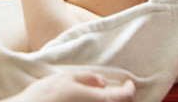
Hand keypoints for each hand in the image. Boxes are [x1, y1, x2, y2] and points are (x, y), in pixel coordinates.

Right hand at [2, 72, 134, 101]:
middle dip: (122, 98)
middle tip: (120, 89)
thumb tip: (104, 81)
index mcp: (98, 99)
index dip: (130, 88)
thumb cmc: (47, 94)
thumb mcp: (67, 77)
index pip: (125, 96)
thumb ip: (89, 78)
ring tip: (106, 96)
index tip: (129, 82)